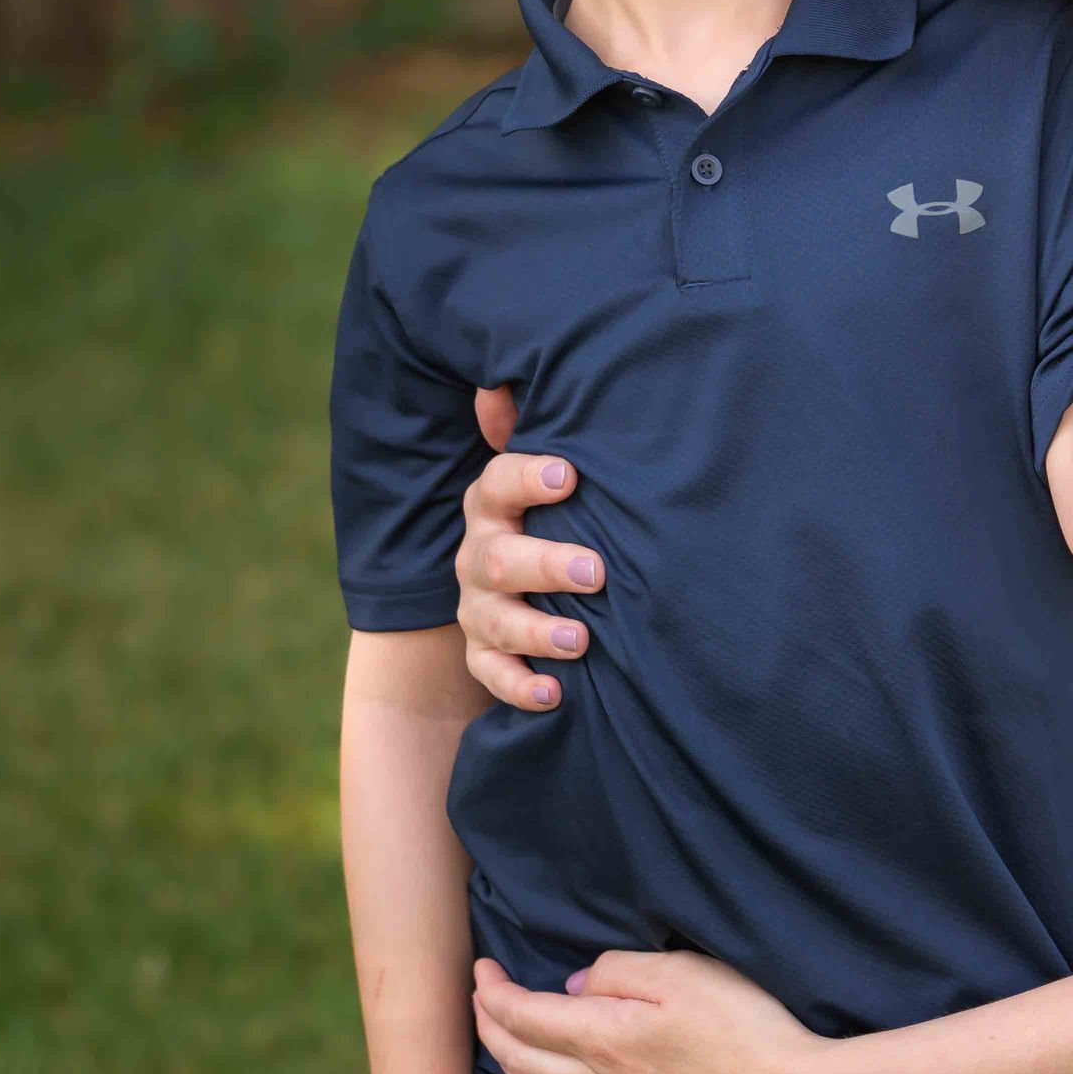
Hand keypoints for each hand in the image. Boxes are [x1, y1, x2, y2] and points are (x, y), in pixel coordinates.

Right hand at [456, 384, 601, 709]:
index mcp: (493, 504)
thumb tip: (498, 380)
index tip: (569, 475)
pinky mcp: (483, 656)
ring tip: (581, 640)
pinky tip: (556, 694)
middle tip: (595, 572)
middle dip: (546, 565)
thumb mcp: (544, 472)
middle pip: (499, 560)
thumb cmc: (548, 515)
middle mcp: (479, 555)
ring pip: (494, 621)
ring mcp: (477, 609)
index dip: (529, 477)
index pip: (499, 482)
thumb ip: (529, 427)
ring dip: (536, 632)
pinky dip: (521, 687)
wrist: (517, 588)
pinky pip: (491, 676)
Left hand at [470, 953, 847, 1073]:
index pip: (523, 1016)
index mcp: (602, 1038)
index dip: (492, 992)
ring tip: (506, 1055)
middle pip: (520, 1063)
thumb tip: (572, 987)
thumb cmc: (745, 1027)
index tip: (482, 968)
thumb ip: (617, 972)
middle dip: (490, 1029)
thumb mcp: (682, 971)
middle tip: (481, 1002)